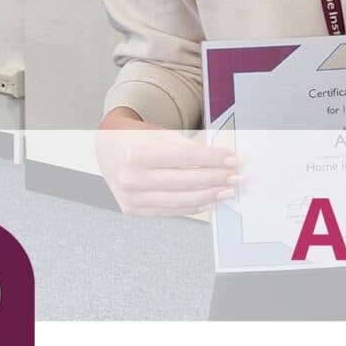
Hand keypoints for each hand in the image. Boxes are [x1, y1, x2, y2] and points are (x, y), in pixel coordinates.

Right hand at [96, 107, 240, 215]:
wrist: (108, 149)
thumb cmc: (138, 138)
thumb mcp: (161, 134)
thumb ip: (189, 148)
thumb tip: (221, 161)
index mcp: (139, 152)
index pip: (185, 158)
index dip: (213, 160)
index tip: (233, 160)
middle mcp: (132, 177)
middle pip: (185, 181)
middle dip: (216, 179)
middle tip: (237, 177)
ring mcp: (130, 197)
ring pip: (179, 200)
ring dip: (208, 196)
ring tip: (227, 191)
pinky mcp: (132, 209)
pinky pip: (169, 210)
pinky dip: (192, 206)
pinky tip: (209, 201)